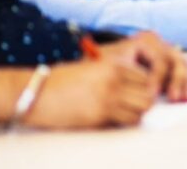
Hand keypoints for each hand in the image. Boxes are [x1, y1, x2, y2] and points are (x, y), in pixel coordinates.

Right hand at [24, 58, 154, 128]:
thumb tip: (136, 90)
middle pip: (149, 93)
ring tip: (124, 114)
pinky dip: (126, 122)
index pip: (146, 76)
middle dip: (145, 102)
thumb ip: (114, 76)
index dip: (145, 88)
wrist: (36, 93)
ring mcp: (109, 96)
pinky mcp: (100, 114)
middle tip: (134, 107)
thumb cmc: (62, 82)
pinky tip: (114, 120)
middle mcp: (115, 78)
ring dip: (137, 113)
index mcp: (114, 64)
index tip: (137, 95)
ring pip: (143, 108)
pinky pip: (128, 120)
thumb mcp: (93, 70)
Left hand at [100, 31, 186, 101]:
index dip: (157, 77)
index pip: (158, 58)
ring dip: (183, 83)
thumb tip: (123, 74)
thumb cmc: (103, 64)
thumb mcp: (104, 60)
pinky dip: (185, 84)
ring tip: (180, 99)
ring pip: (182, 66)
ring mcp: (168, 53)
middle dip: (175, 80)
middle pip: (175, 60)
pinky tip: (185, 96)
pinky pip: (184, 72)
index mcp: (145, 40)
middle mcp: (160, 44)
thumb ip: (113, 67)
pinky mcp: (173, 64)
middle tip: (172, 97)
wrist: (104, 62)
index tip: (151, 94)